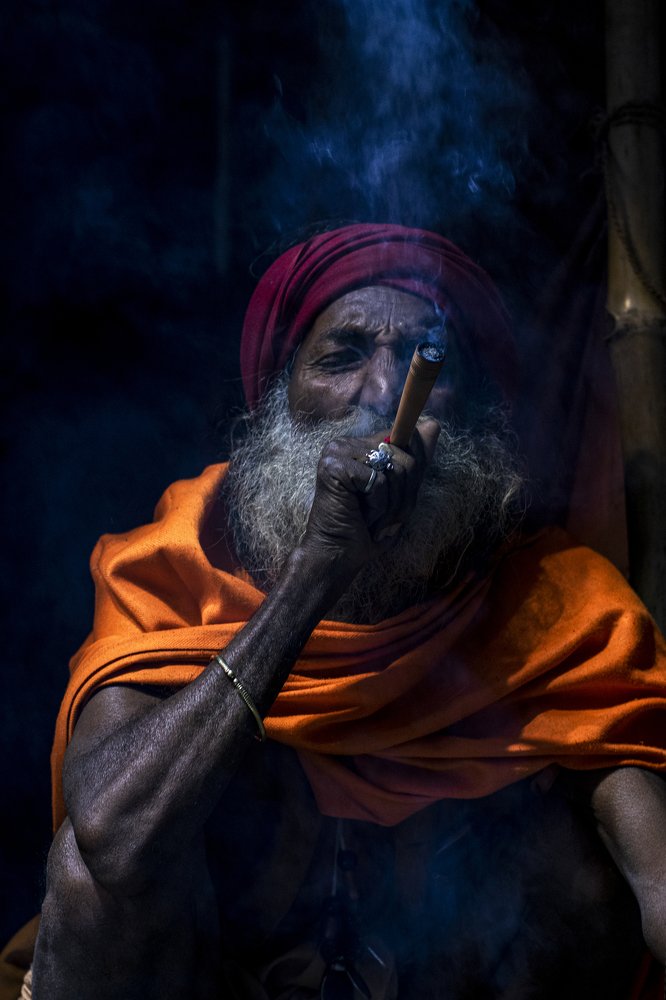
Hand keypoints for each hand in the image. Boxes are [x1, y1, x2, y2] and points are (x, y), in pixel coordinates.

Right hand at [301, 418, 440, 571]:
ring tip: (373, 517)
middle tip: (385, 516)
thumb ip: (415, 459)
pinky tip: (362, 515)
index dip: (412, 471)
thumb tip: (435, 424)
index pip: (403, 440)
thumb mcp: (400, 492)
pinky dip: (378, 505)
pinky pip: (378, 481)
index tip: (400, 499)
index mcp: (359, 445)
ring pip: (393, 468)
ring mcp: (336, 452)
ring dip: (391, 503)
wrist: (339, 554)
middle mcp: (346, 443)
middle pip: (403, 456)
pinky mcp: (333, 466)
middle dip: (403, 494)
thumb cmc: (369, 528)